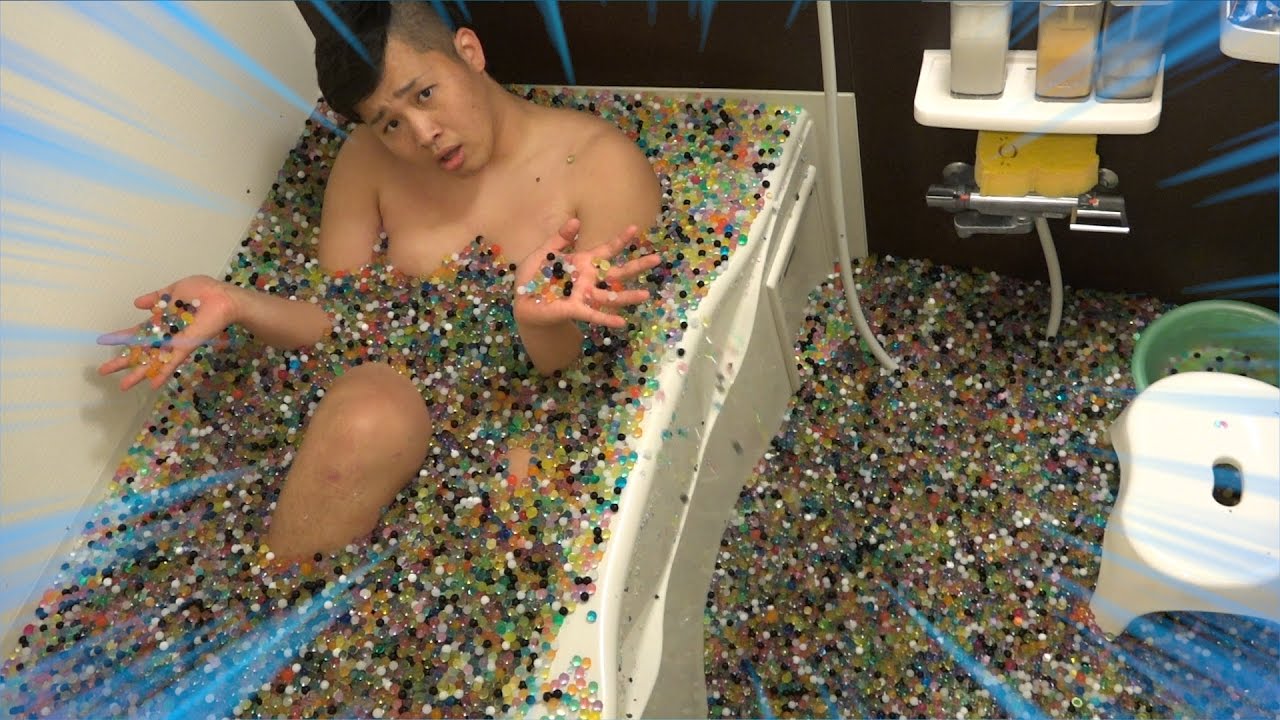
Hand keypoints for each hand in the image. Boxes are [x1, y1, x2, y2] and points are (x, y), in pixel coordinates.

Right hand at [96, 275, 238, 389]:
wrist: (223, 297)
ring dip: (138, 374)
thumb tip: (136, 303)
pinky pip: (173, 361)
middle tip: (103, 371)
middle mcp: (166, 335)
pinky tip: (153, 385)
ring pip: (153, 361)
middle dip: (123, 361)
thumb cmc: (202, 292)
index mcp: (162, 321)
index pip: (138, 332)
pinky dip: (163, 373)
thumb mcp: (174, 290)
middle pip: (140, 351)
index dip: (121, 338)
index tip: (103, 342)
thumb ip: (156, 297)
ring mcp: (176, 342)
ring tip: (122, 386)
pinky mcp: (187, 346)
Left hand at [513, 218, 661, 329]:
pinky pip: (593, 314)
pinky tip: (622, 322)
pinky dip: (607, 319)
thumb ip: (561, 238)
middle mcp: (589, 279)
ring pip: (611, 296)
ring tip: (646, 295)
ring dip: (628, 296)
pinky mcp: (575, 309)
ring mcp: (584, 295)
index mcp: (584, 262)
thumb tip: (576, 220)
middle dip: (637, 266)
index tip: (635, 228)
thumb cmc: (535, 276)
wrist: (523, 300)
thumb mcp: (546, 251)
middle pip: (617, 272)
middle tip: (657, 259)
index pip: (606, 250)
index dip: (620, 240)